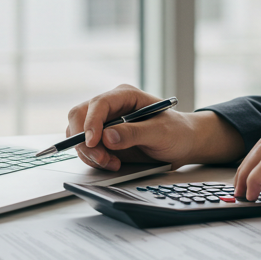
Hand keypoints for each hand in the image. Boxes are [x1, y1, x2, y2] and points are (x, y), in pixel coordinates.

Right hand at [64, 84, 242, 170]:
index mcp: (125, 96)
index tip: (93, 142)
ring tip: (112, 163)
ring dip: (89, 153)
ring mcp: (104, 123)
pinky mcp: (102, 139)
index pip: (99, 103)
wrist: (183, 144)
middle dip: (84, 140)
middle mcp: (110, 107)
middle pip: (79, 116)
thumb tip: (107, 137)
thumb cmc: (177, 132)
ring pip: (77, 134)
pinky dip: (92, 159)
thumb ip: (135, 133)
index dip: (91, 122)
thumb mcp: (161, 132)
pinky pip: (85, 148)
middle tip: (102, 159)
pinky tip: (112, 164)